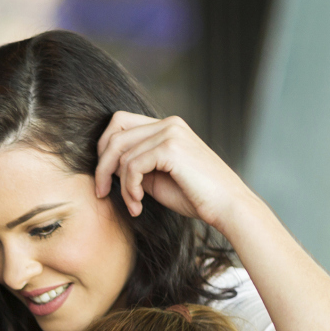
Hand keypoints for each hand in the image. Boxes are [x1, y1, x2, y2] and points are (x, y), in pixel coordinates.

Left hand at [93, 112, 251, 232]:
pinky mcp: (171, 148)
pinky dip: (129, 188)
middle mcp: (169, 124)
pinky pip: (132, 166)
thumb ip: (136, 166)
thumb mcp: (158, 178)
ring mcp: (171, 132)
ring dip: (121, 186)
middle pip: (114, 133)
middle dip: (102, 166)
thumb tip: (107, 167)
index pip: (120, 123)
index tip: (104, 179)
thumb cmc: (196, 196)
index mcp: (167, 127)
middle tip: (102, 192)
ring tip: (134, 205)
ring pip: (122, 155)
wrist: (227, 207)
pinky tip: (139, 204)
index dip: (104, 149)